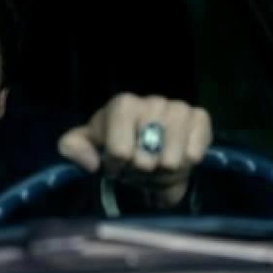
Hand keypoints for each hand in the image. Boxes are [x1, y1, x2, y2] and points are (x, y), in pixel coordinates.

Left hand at [57, 93, 212, 207]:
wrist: (150, 155)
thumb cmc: (116, 150)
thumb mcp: (86, 148)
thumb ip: (72, 148)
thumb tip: (91, 161)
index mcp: (122, 105)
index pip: (120, 150)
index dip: (117, 166)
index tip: (116, 165)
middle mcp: (152, 101)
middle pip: (145, 158)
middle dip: (140, 171)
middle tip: (138, 166)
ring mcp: (178, 108)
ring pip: (171, 159)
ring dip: (162, 171)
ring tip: (156, 165)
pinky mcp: (200, 118)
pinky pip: (195, 150)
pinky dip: (186, 163)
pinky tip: (179, 158)